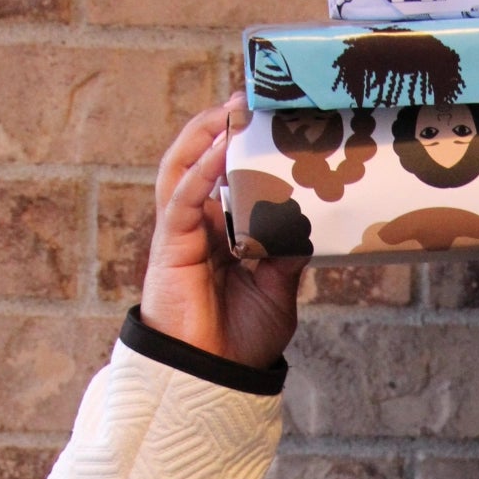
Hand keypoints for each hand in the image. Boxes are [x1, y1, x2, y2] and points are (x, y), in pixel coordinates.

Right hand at [139, 97, 305, 369]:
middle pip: (203, 163)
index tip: (270, 122)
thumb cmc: (239, 341)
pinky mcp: (169, 244)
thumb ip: (287, 251)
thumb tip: (310, 219)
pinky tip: (220, 147)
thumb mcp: (277, 288)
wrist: (214, 379)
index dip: (243, 149)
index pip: (228, 179)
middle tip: (252, 99)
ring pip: (185, 168)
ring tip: (231, 107)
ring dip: (206, 135)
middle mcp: (196, 227)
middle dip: (222, 128)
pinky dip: (200, 169)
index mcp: (219, 236)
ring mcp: (180, 233)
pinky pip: (182, 197)